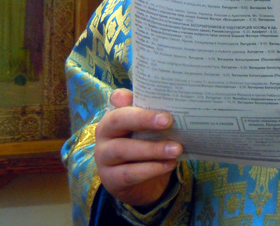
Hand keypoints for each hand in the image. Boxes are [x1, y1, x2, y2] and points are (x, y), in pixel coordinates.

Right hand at [94, 89, 182, 208]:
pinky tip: (169, 164)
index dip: (125, 96)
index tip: (146, 96)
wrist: (141, 184)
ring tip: (176, 149)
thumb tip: (173, 109)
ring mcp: (103, 157)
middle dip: (143, 119)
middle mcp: (104, 133)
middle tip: (168, 121)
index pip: (115, 99)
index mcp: (114, 115)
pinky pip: (129, 173)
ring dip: (152, 149)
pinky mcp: (110, 179)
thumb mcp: (151, 130)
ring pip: (123, 149)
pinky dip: (151, 169)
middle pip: (117, 120)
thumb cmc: (146, 146)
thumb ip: (156, 116)